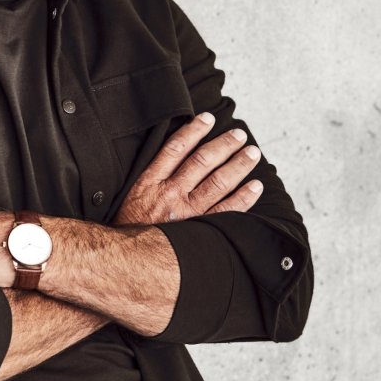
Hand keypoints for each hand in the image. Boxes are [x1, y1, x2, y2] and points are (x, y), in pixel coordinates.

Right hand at [114, 113, 262, 225]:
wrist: (125, 261)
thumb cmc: (127, 229)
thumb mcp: (129, 198)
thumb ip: (149, 180)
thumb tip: (172, 160)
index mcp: (150, 183)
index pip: (175, 148)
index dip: (193, 131)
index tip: (208, 119)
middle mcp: (170, 194)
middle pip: (202, 161)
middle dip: (224, 145)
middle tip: (239, 135)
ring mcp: (186, 213)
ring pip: (218, 182)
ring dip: (238, 165)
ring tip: (252, 154)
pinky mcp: (198, 230)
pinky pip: (226, 211)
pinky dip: (243, 197)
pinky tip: (255, 186)